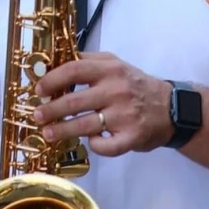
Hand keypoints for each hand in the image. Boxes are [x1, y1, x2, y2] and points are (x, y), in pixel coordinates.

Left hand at [30, 53, 173, 155]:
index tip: (39, 90)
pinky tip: (90, 143)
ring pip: (86, 125)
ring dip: (63, 131)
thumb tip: (53, 65)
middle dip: (51, 110)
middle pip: (75, 100)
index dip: (52, 80)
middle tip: (37, 116)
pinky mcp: (132, 137)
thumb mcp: (115, 64)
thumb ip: (88, 62)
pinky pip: (106, 146)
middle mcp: (116, 90)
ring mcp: (125, 115)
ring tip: (48, 134)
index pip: (74, 70)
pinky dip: (95, 146)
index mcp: (110, 69)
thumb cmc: (135, 85)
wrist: (172, 108)